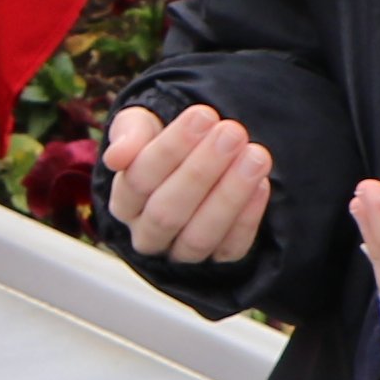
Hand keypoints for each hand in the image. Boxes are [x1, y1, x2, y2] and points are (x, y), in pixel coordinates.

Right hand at [104, 105, 276, 266]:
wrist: (197, 164)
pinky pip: (230, 249)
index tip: (203, 116)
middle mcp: (146, 234)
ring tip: (256, 156)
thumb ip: (129, 134)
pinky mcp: (217, 264)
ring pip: (199, 237)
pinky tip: (262, 184)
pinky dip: (247, 218)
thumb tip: (117, 156)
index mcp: (124, 201)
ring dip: (230, 195)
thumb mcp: (142, 127)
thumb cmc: (164, 145)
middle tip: (233, 133)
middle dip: (202, 170)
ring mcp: (180, 254)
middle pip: (166, 213)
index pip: (138, 180)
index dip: (170, 149)